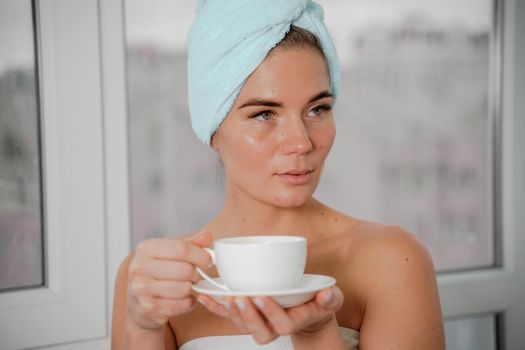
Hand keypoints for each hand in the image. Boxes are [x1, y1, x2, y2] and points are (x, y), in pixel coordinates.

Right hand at [126, 231, 211, 330]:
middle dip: (196, 274)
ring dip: (191, 289)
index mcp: (146, 249)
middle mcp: (140, 267)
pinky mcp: (148, 308)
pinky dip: (188, 303)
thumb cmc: (157, 274)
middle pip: (185, 270)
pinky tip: (182, 299)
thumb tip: (207, 236)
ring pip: (184, 288)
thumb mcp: (169, 254)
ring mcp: (142, 289)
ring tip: (186, 287)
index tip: (207, 260)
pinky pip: (181, 305)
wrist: (138, 304)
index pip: (181, 248)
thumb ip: (190, 244)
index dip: (200, 255)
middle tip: (195, 276)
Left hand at [197, 286, 343, 344]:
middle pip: (260, 331)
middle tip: (240, 298)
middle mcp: (275, 326)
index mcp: (294, 322)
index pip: (282, 324)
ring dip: (231, 313)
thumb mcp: (329, 299)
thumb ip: (330, 297)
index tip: (262, 296)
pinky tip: (204, 296)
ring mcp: (260, 322)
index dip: (270, 312)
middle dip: (248, 316)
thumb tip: (327, 295)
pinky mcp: (248, 315)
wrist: (308, 310)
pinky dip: (215, 307)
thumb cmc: (317, 302)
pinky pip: (230, 315)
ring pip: (243, 325)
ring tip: (223, 297)